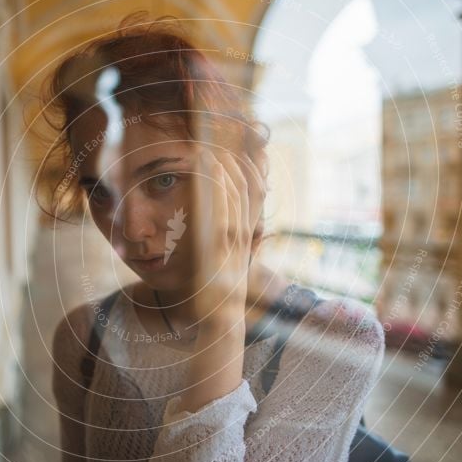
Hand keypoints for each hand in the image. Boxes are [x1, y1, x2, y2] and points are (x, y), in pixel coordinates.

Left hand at [184, 148, 265, 328]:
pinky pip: (220, 209)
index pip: (251, 194)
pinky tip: (211, 170)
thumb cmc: (220, 295)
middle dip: (234, 163)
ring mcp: (233, 239)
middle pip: (246, 188)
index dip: (245, 170)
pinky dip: (217, 187)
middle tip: (218, 142)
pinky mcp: (219, 246)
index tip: (232, 151)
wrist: (221, 320)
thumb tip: (224, 230)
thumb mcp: (228, 264)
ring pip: (234, 193)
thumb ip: (229, 244)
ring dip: (223, 167)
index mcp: (245, 235)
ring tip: (211, 147)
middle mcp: (244, 234)